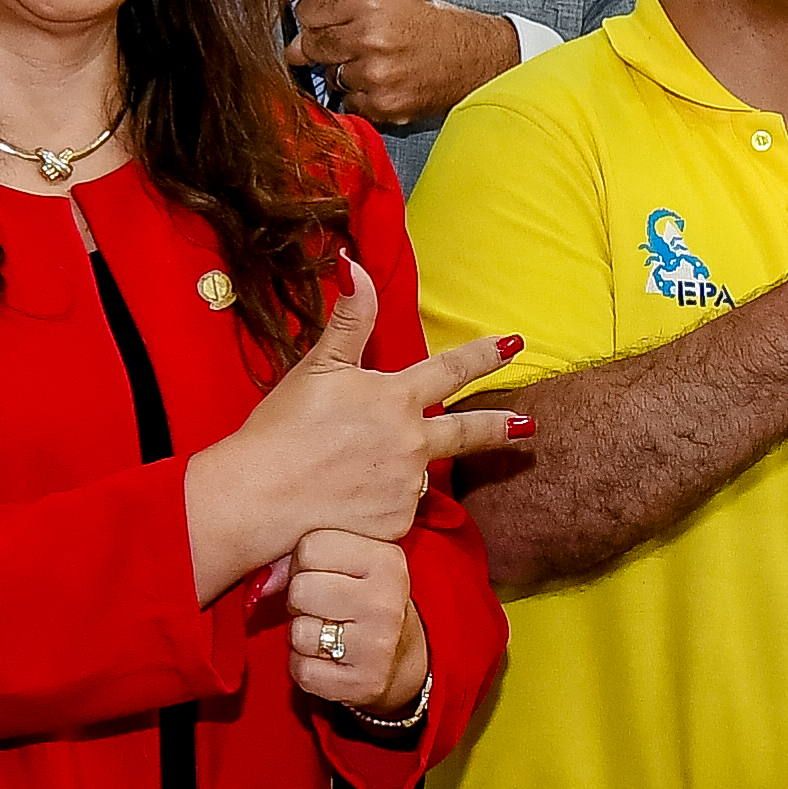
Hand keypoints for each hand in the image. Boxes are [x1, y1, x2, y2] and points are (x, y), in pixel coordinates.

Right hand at [192, 259, 527, 568]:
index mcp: (396, 398)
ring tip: (362, 472)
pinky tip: (348, 504)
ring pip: (418, 474)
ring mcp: (406, 487)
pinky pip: (396, 511)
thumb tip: (354, 262)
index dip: (484, 355)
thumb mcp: (317, 367)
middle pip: (467, 432)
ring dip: (405, 470)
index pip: (452, 370)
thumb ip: (349, 319)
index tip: (514, 344)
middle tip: (527, 426)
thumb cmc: (283, 429)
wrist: (260, 497)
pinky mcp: (395, 526)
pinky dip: (380, 504)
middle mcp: (412, 443)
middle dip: (499, 426)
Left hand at [278, 526, 430, 719]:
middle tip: (322, 607)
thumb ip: (300, 556)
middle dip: (300, 600)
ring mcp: (379, 645)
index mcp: (386, 559)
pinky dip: (306, 667)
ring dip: (302, 636)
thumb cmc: (362, 600)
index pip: (311, 546)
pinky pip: (303, 670)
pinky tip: (328, 661)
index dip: (303, 562)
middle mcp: (387, 600)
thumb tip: (262, 583)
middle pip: (301, 589)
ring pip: (298, 632)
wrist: (400, 658)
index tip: (322, 574)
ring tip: (327, 633)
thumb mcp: (345, 564)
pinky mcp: (365, 683)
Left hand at [293, 0, 521, 125]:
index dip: (317, 17)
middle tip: (352, 45)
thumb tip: (291, 44)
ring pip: (331, 75)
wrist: (478, 58)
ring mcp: (375, 73)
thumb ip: (343, 9)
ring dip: (346, 73)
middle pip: (313, 45)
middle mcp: (369, 34)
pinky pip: (351, 103)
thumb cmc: (435, 26)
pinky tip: (386, 82)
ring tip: (378, 62)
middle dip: (325, 47)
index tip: (327, 21)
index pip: (308, 10)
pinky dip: (363, 97)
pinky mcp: (383, 103)